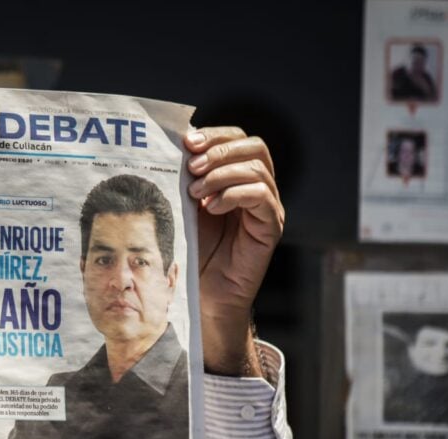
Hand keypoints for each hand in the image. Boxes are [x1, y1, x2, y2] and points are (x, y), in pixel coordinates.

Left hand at [184, 127, 284, 376]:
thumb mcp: (185, 206)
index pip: (238, 138)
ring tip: (196, 192)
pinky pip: (262, 196)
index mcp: (238, 177)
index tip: (187, 142)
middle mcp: (258, 188)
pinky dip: (234, 194)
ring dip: (221, 174)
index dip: (216, 134)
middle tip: (191, 168)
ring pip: (258, 168)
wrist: (202, 294)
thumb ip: (187, 176)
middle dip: (219, 151)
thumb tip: (177, 142)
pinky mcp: (270, 227)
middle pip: (254, 146)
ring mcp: (268, 207)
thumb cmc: (191, 251)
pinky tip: (212, 208)